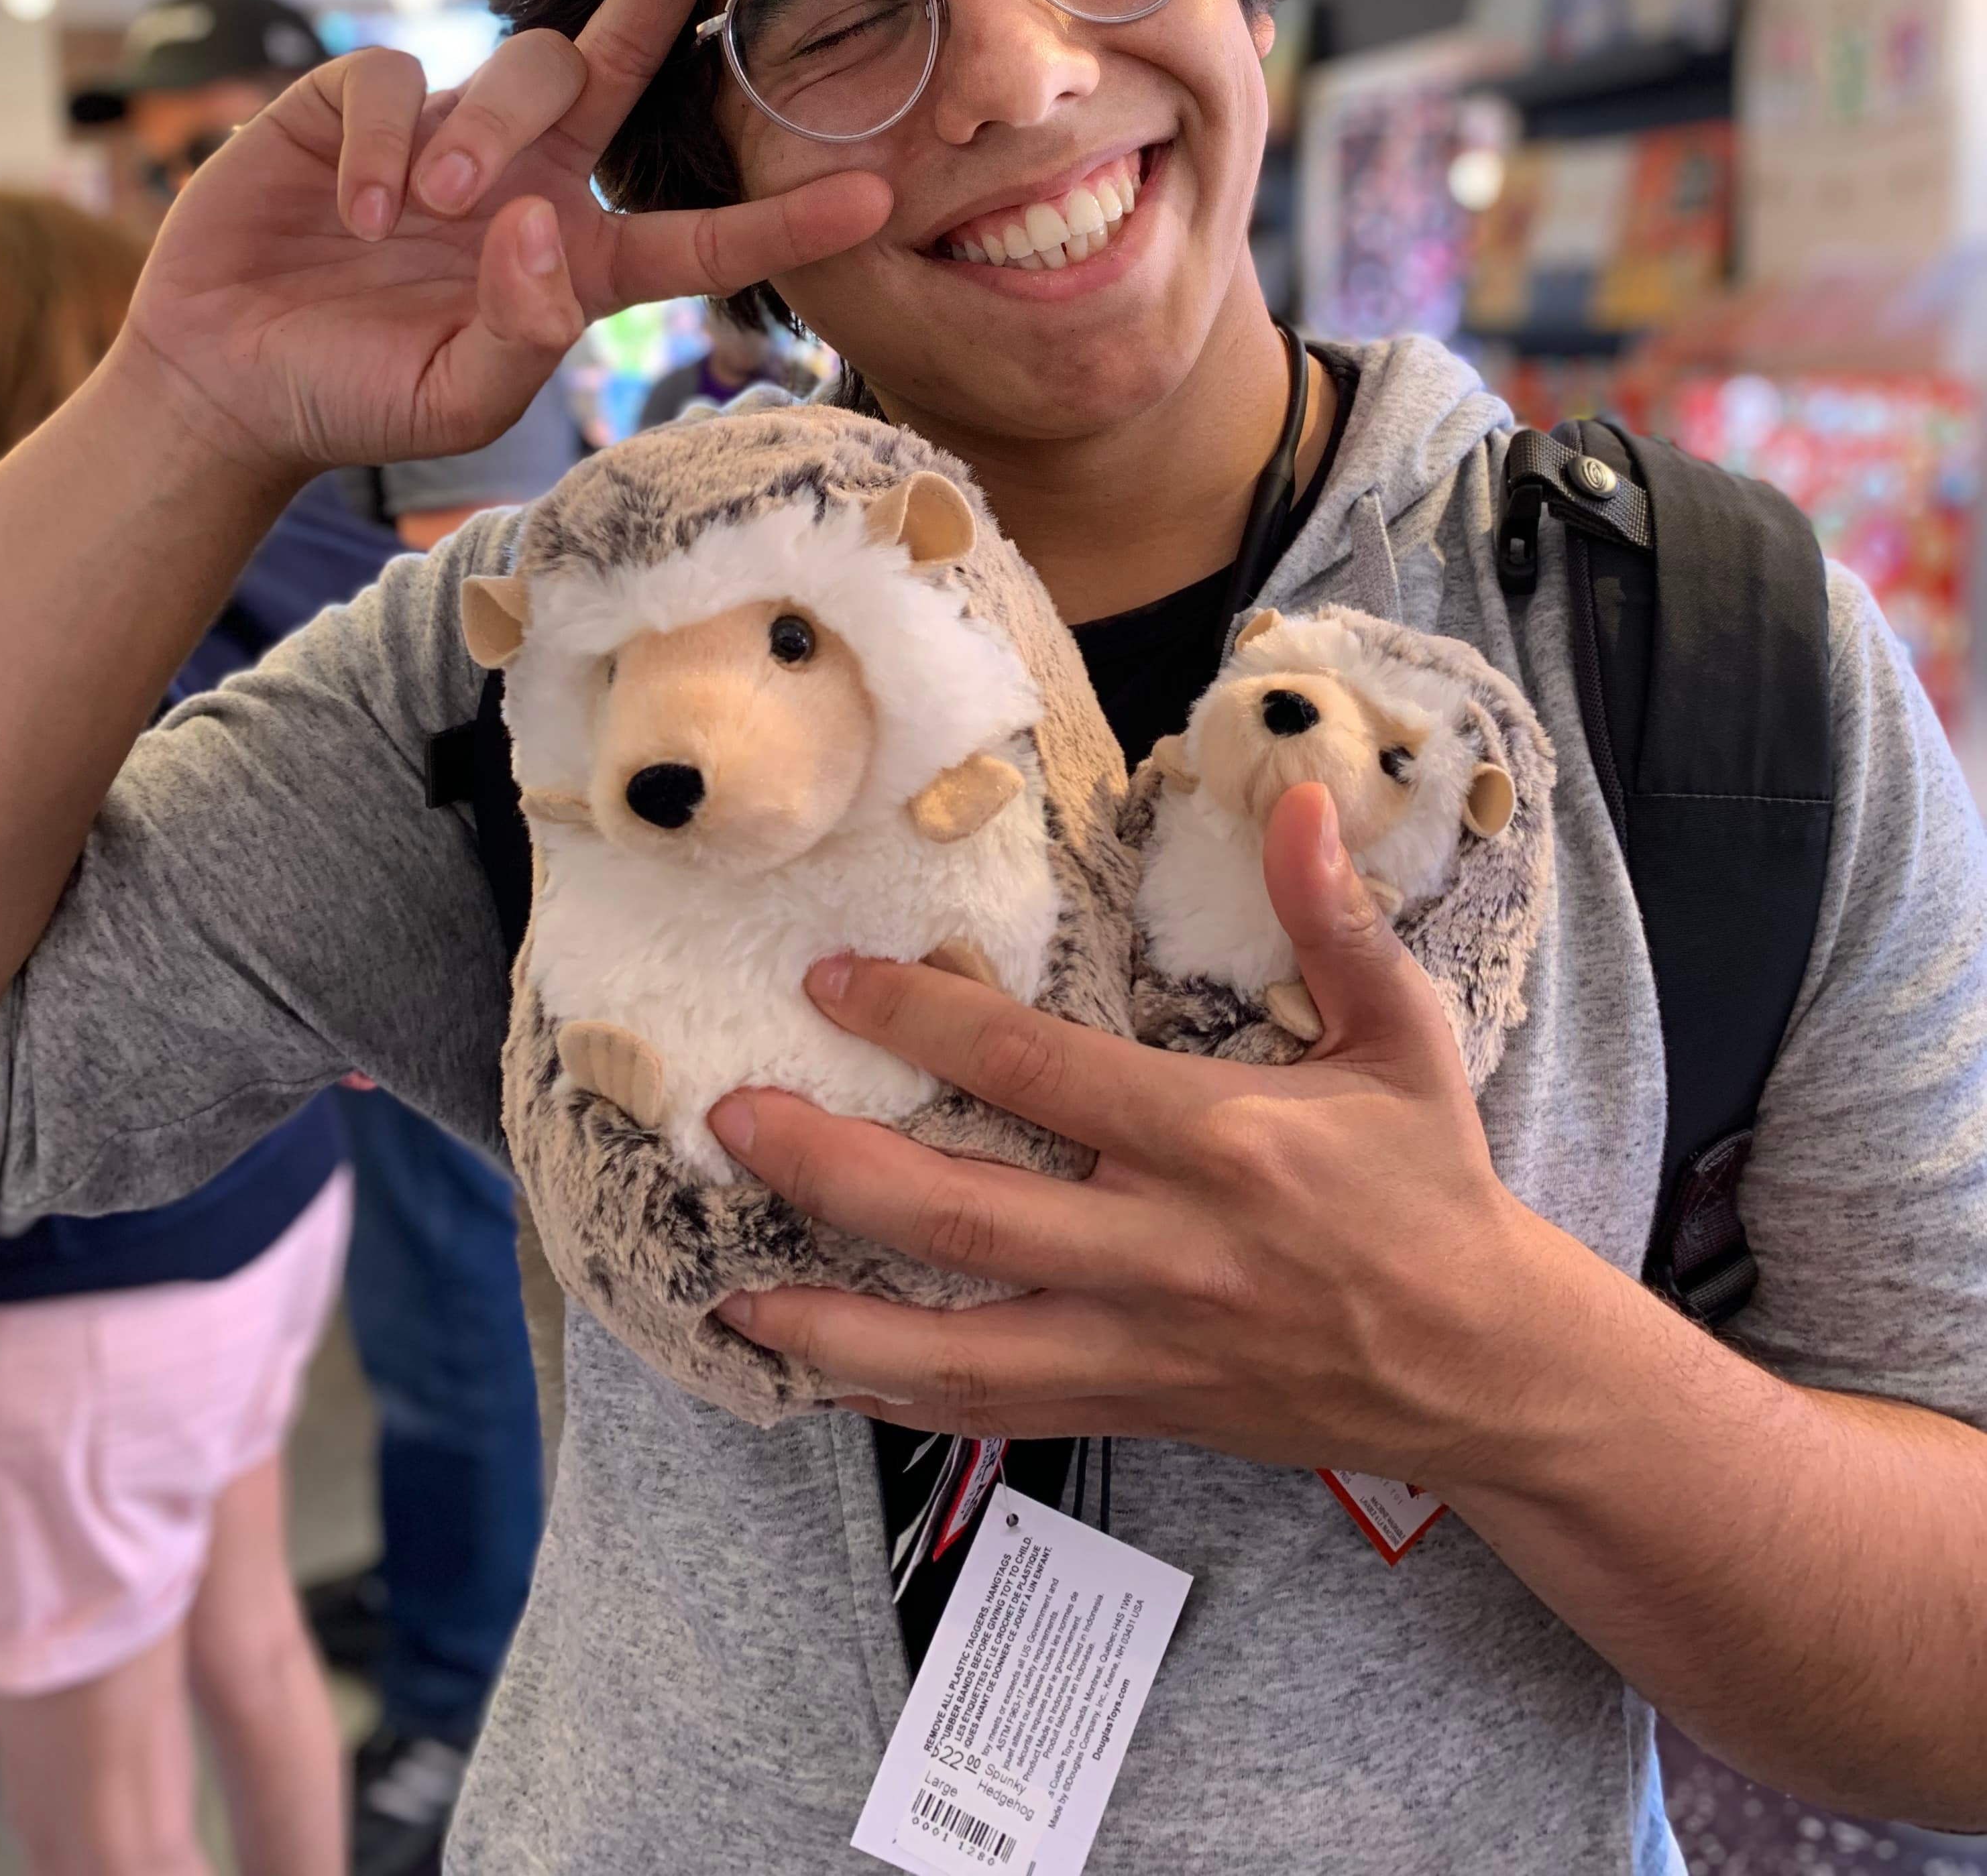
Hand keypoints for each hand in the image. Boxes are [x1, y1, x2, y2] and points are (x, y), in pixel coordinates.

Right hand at [117, 0, 892, 479]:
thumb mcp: (460, 399)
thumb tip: (541, 228)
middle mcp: (528, 179)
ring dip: (489, 131)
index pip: (698, 237)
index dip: (782, 219)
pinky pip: (395, 77)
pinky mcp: (355, 102)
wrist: (229, 380)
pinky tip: (357, 212)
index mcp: (577, 259)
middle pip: (618, 64)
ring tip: (434, 211)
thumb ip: (521, 332)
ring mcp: (444, 130)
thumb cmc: (360, 397)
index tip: (873, 196)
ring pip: (516, 72)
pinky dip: (384, 140)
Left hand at [710, 783, 1559, 1484]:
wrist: (1485, 1367)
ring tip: (731, 1293)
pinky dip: (903, 1402)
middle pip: (959, 1213)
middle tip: (732, 1120)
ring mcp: (1141, 1342)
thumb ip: (1337, 922)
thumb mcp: (1403, 1039)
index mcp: (1218, 1140)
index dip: (923, 1017)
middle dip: (829, 1165)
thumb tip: (1302, 802)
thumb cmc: (1432, 1190)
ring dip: (834, 1320)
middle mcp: (1164, 1248)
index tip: (834, 981)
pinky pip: (997, 1413)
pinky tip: (827, 1380)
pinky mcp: (1137, 1406)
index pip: (1036, 1071)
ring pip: (955, 1344)